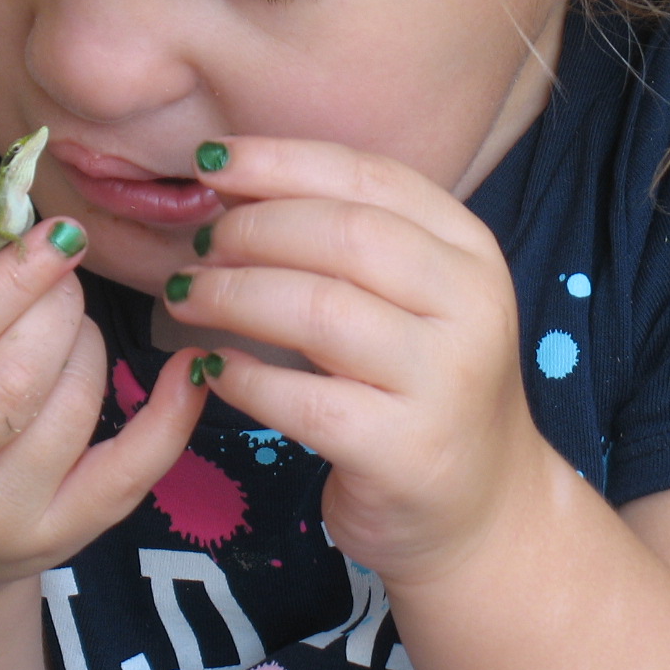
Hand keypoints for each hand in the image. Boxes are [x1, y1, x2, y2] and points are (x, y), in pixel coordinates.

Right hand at [0, 219, 204, 597]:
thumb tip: (11, 237)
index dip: (14, 275)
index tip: (60, 233)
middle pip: (18, 372)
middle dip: (57, 305)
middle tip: (59, 280)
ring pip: (73, 406)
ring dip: (87, 345)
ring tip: (63, 332)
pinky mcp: (57, 539)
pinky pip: (132, 470)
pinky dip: (170, 414)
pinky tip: (186, 368)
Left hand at [165, 138, 553, 585]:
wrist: (483, 507)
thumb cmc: (424, 388)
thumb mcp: (417, 301)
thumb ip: (351, 244)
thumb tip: (234, 189)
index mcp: (472, 252)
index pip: (371, 179)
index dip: (282, 162)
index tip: (212, 164)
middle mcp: (472, 307)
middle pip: (343, 235)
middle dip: (253, 230)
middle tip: (198, 246)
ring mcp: (445, 380)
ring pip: (318, 311)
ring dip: (233, 295)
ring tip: (186, 297)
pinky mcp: (406, 450)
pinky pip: (302, 399)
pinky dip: (242, 376)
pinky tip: (211, 368)